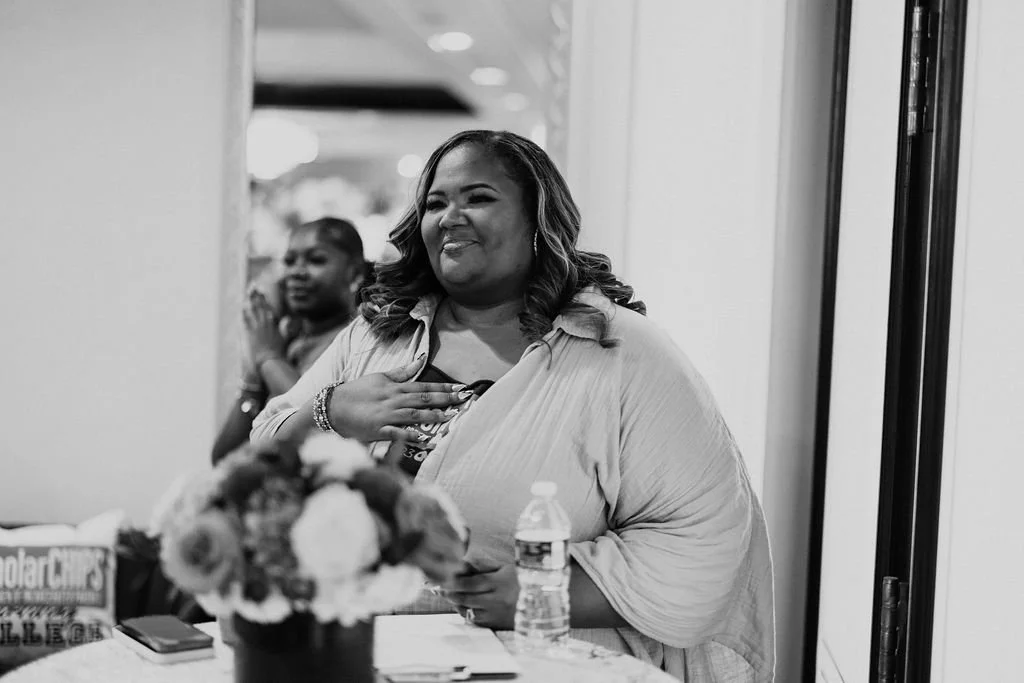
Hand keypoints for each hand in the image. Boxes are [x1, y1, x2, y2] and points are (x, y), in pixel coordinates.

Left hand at [243, 287, 286, 366]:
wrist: (270, 359)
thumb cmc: (279, 351)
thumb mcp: (284, 338)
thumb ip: (286, 329)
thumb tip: (288, 322)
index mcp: (274, 323)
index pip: (268, 307)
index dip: (263, 298)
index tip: (260, 291)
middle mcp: (266, 322)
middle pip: (260, 305)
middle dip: (256, 295)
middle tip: (253, 286)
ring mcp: (258, 326)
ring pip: (254, 310)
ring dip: (250, 300)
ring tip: (248, 293)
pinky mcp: (251, 332)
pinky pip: (247, 320)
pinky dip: (244, 312)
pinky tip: (242, 307)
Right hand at [326, 355, 470, 442]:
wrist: (332, 406)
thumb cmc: (357, 392)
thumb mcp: (380, 378)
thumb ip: (402, 372)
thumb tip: (420, 360)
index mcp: (396, 388)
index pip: (425, 386)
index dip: (444, 387)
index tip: (461, 388)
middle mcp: (394, 400)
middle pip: (424, 399)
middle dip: (446, 399)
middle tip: (465, 399)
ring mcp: (387, 416)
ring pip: (414, 415)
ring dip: (433, 416)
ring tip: (451, 417)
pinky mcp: (378, 430)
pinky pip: (397, 433)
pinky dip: (410, 435)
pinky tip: (424, 438)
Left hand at [441, 556, 518, 629]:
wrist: (542, 602)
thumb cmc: (522, 581)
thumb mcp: (506, 568)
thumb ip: (484, 566)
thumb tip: (463, 563)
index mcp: (498, 582)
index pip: (470, 582)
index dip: (454, 581)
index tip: (444, 578)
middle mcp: (496, 599)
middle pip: (465, 597)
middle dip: (450, 593)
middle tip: (439, 589)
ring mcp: (495, 614)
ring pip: (468, 610)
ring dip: (455, 604)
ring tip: (448, 597)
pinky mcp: (496, 624)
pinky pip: (475, 620)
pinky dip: (466, 613)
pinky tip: (462, 607)